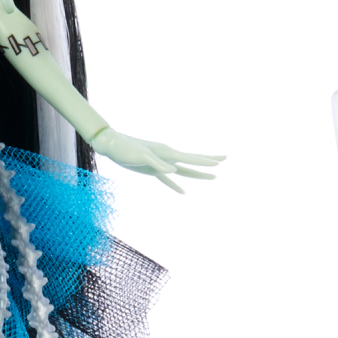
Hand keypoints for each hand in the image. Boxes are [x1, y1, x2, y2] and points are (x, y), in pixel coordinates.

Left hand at [88, 128, 222, 193]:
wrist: (112, 145)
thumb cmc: (125, 148)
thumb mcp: (141, 156)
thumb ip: (158, 164)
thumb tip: (174, 171)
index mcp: (166, 152)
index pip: (190, 158)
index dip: (205, 161)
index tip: (220, 162)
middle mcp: (167, 157)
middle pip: (192, 160)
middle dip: (208, 161)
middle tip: (225, 158)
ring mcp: (161, 164)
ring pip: (184, 170)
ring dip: (198, 173)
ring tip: (213, 176)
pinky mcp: (151, 170)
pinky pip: (167, 179)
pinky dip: (176, 185)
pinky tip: (183, 192)